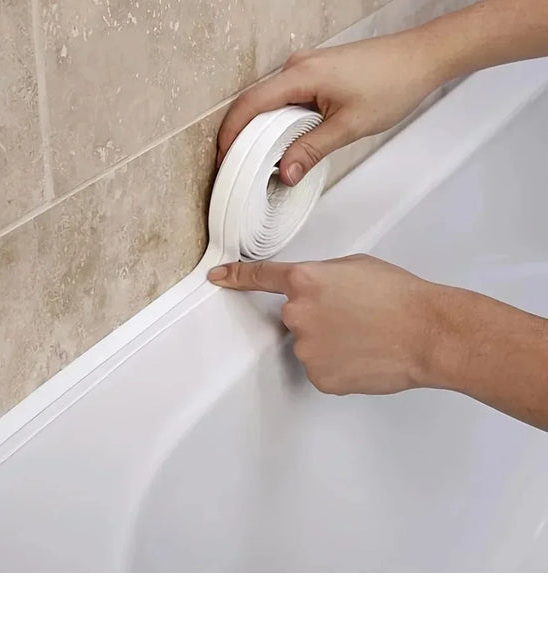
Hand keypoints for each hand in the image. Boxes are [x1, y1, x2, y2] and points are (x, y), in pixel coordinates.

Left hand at [208, 254, 449, 394]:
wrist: (427, 332)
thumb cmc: (399, 296)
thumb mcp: (354, 267)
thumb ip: (321, 276)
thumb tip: (313, 291)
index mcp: (304, 280)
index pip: (260, 277)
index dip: (236, 276)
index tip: (218, 277)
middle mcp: (297, 314)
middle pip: (295, 316)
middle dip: (318, 316)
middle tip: (354, 316)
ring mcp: (306, 349)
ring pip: (310, 344)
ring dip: (330, 341)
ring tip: (365, 336)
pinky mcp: (319, 377)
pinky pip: (322, 369)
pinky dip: (339, 364)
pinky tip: (363, 356)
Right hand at [217, 31, 442, 184]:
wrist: (422, 57)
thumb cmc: (392, 84)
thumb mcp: (349, 126)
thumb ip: (311, 150)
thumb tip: (283, 173)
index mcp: (300, 75)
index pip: (250, 104)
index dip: (231, 133)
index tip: (223, 159)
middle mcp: (297, 65)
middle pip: (255, 102)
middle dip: (243, 135)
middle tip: (240, 168)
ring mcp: (307, 66)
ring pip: (271, 101)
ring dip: (264, 129)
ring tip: (262, 160)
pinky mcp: (317, 71)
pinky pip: (287, 97)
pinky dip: (281, 119)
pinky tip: (288, 141)